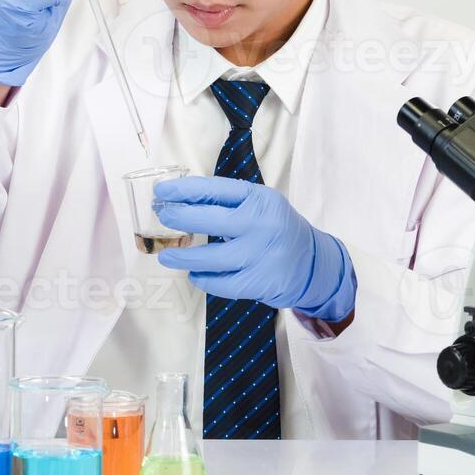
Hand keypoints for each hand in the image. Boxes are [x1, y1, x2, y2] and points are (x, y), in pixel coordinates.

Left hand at [154, 176, 356, 321]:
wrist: (313, 263)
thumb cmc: (276, 228)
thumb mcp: (260, 204)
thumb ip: (228, 202)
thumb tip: (180, 200)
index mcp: (260, 199)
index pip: (215, 189)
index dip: (184, 190)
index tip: (161, 191)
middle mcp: (262, 224)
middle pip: (211, 220)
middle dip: (180, 217)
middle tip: (162, 216)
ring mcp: (262, 255)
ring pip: (213, 258)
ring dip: (185, 257)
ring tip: (166, 256)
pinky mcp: (261, 283)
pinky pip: (223, 284)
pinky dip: (204, 280)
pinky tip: (194, 275)